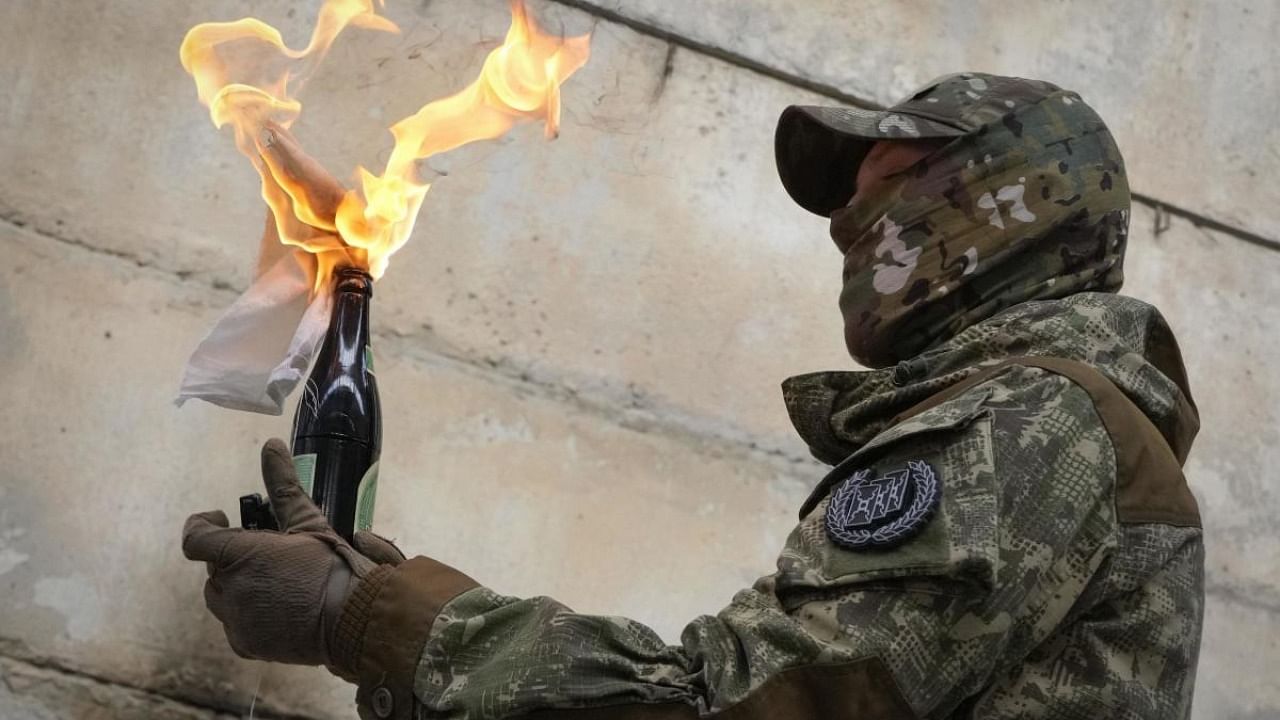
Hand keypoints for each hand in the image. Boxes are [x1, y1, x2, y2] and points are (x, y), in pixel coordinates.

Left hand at [182, 439, 404, 669]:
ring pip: (222, 598)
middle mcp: (229, 590)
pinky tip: (279, 606)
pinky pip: (236, 624)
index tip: (222, 518)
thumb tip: (271, 445)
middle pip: (213, 570)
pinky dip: (249, 614)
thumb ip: (283, 485)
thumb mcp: (309, 521)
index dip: (203, 524)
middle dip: (232, 559)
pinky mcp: (245, 644)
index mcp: (239, 555)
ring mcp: (235, 621)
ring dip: (239, 586)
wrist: (354, 620)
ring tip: (276, 581)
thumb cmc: (333, 566)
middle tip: (266, 554)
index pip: (195, 537)